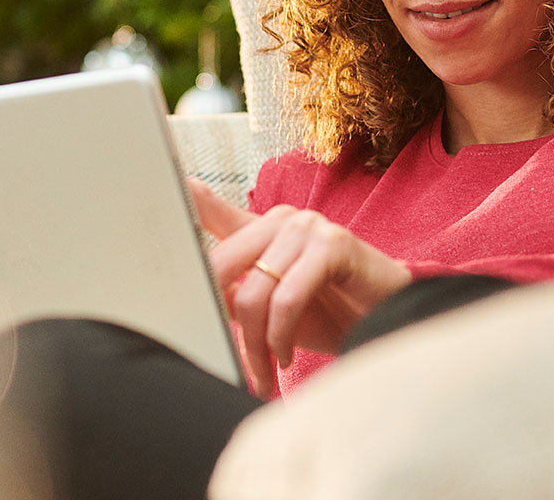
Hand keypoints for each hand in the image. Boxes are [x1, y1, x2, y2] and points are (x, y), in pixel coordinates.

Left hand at [186, 179, 411, 384]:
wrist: (388, 322)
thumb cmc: (328, 313)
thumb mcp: (271, 304)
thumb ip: (235, 293)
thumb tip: (200, 299)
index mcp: (259, 228)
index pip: (211, 210)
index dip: (185, 196)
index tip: (165, 181)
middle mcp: (279, 219)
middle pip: (223, 271)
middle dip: (226, 327)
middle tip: (239, 367)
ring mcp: (307, 226)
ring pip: (254, 293)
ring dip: (256, 345)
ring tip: (267, 372)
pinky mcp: (333, 245)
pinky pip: (287, 297)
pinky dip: (282, 335)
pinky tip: (289, 355)